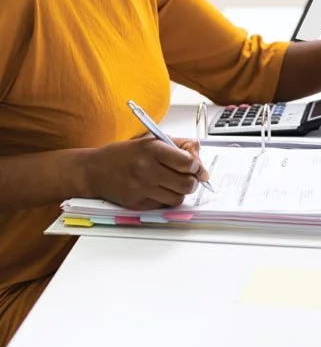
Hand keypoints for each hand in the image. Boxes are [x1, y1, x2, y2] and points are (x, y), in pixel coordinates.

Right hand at [85, 135, 209, 209]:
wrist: (95, 170)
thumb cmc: (125, 154)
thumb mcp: (150, 140)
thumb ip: (178, 144)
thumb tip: (199, 155)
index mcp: (152, 149)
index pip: (187, 162)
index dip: (196, 165)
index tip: (195, 166)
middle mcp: (146, 169)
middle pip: (186, 183)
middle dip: (193, 181)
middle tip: (189, 178)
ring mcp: (141, 188)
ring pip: (177, 198)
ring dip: (180, 192)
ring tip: (173, 184)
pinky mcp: (136, 204)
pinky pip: (163, 206)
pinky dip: (165, 199)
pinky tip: (158, 190)